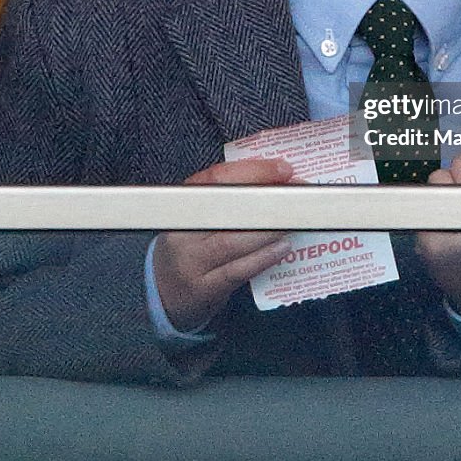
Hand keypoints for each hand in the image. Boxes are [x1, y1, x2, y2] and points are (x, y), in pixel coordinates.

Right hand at [153, 158, 294, 331]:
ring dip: (270, 228)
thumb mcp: (200, 216)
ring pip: (234, 240)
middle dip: (268, 197)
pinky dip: (263, 257)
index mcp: (183, 203)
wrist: (162, 292)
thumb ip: (229, 198)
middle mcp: (183, 230)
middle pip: (228, 207)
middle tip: (298, 192)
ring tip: (296, 219)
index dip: (253, 170)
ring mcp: (191, 261)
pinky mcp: (203, 289)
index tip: (283, 168)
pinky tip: (284, 247)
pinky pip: (237, 270)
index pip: (217, 178)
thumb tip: (276, 180)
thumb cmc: (191, 246)